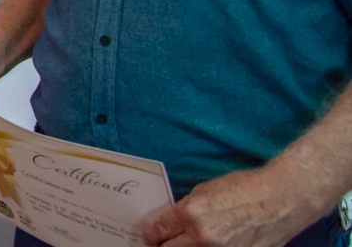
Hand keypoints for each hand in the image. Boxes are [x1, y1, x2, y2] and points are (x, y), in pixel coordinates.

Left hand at [143, 167, 317, 246]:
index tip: (150, 238)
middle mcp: (202, 237)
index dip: (151, 236)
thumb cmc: (243, 190)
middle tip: (160, 246)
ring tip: (184, 245)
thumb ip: (185, 210)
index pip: (159, 232)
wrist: (280, 200)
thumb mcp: (204, 192)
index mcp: (190, 214)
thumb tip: (172, 224)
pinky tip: (206, 246)